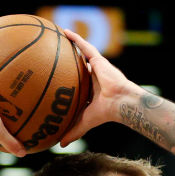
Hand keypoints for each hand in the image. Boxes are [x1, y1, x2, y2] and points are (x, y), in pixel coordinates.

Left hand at [58, 28, 140, 145]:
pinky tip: (64, 31)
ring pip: (81, 54)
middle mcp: (94, 77)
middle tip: (53, 57)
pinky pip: (85, 46)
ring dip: (71, 46)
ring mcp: (97, 68)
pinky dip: (75, 39)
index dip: (68, 81)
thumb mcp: (85, 122)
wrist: (121, 103)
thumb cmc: (106, 113)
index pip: (78, 84)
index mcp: (91, 91)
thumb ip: (73, 131)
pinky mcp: (99, 60)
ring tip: (56, 37)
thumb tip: (60, 144)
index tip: (57, 79)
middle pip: (78, 67)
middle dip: (68, 62)